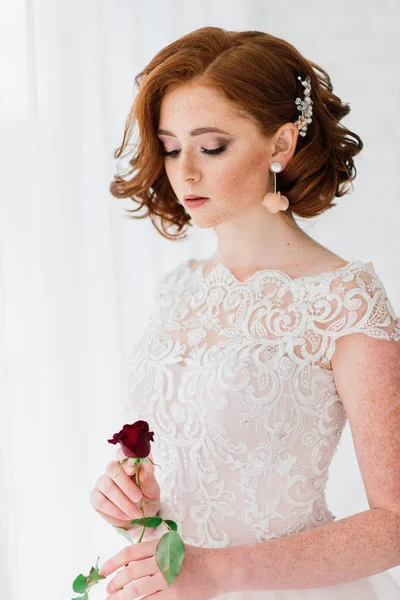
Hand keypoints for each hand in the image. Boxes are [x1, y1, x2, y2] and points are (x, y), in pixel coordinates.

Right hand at [89, 447, 160, 528]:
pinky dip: (115, 510)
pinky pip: (101, 501)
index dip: (125, 460)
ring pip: (108, 487)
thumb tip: (141, 470)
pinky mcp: (95, 497)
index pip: (121, 453)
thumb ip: (148, 480)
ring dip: (124, 502)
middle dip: (126, 485)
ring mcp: (102, 482)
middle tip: (138, 498)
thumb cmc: (146, 497)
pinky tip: (126, 516)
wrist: (138, 517)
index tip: (133, 470)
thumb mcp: (152, 489)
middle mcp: (112, 470)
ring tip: (136, 513)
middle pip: (112, 469)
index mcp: (127, 463)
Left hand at [99, 539, 222, 599]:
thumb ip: (152, 554)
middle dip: (115, 583)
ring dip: (121, 597)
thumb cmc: (193, 558)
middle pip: (130, 573)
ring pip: (136, 590)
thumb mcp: (171, 547)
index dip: (113, 562)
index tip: (103, 571)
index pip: (129, 553)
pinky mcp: (173, 594)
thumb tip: (127, 566)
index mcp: (159, 546)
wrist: (215, 569)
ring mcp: (167, 578)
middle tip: (108, 590)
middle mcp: (161, 560)